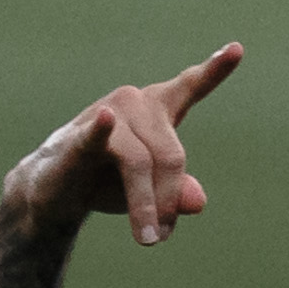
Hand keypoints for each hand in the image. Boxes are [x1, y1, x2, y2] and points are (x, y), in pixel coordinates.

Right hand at [3, 45, 242, 245]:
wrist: (52, 195)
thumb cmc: (108, 184)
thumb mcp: (153, 193)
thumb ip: (179, 192)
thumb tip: (196, 201)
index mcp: (158, 111)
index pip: (190, 87)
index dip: (214, 69)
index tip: (236, 48)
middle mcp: (134, 105)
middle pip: (171, 156)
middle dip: (168, 200)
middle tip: (160, 237)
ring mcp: (106, 116)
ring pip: (140, 164)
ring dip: (146, 206)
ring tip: (149, 239)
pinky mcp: (77, 139)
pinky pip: (95, 135)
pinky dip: (101, 129)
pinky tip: (107, 117)